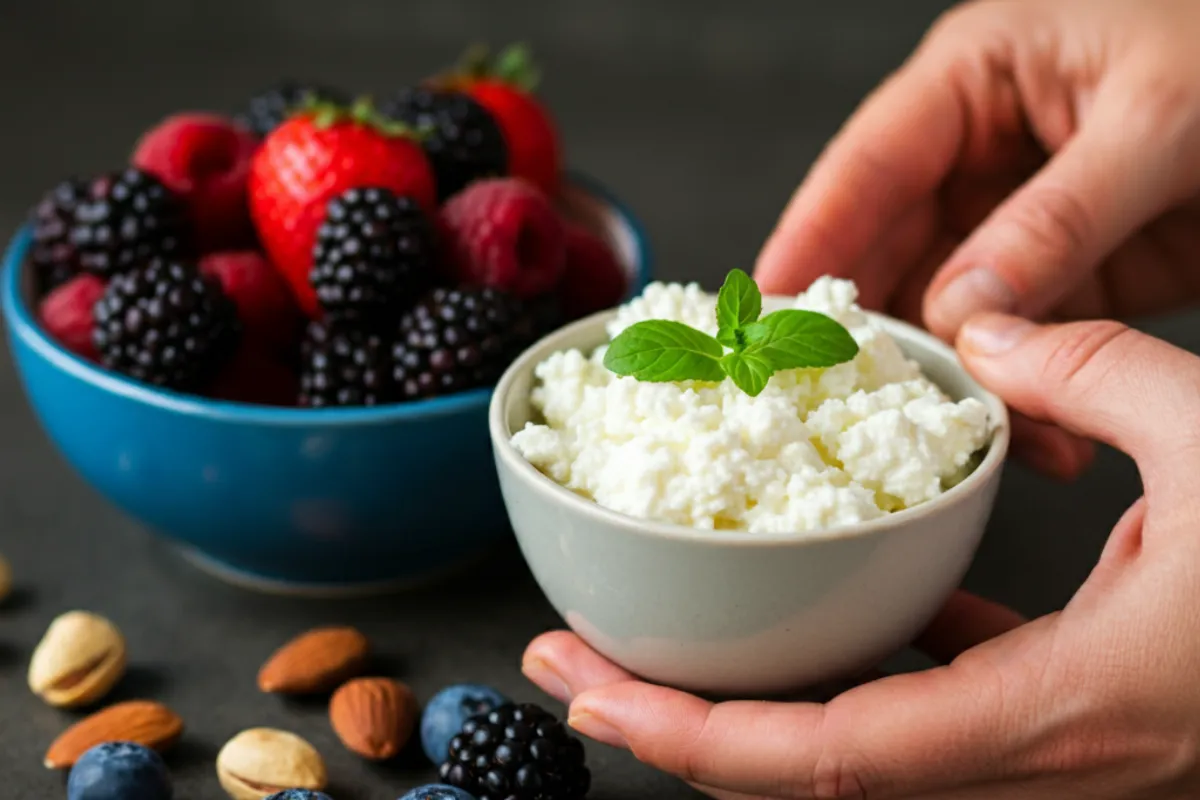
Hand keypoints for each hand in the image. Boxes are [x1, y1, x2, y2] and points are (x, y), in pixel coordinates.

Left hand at [523, 316, 1199, 798]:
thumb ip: (1094, 375)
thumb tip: (994, 327)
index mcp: (1063, 715)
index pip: (833, 758)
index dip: (700, 742)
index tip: (596, 699)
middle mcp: (1038, 755)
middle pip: (814, 768)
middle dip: (681, 726)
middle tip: (574, 663)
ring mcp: (1051, 745)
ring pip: (859, 740)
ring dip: (750, 697)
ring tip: (657, 644)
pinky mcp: (1071, 713)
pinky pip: (930, 698)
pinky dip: (856, 663)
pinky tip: (824, 612)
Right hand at [752, 0, 1199, 478]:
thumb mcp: (1157, 122)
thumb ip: (1054, 219)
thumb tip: (966, 311)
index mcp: (976, 78)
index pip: (867, 163)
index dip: (812, 237)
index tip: (766, 307)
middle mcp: (980, 148)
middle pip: (897, 247)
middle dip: (887, 327)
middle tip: (859, 399)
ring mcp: (1019, 214)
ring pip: (954, 306)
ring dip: (964, 372)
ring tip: (977, 426)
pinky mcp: (1067, 268)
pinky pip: (1019, 335)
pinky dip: (1023, 388)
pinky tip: (1037, 432)